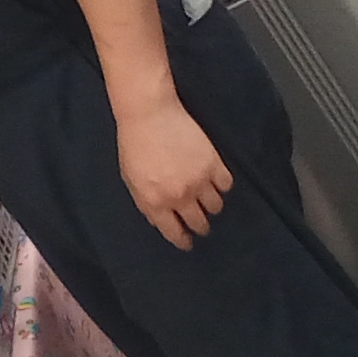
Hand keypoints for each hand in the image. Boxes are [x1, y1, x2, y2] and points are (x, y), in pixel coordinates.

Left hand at [118, 97, 230, 250]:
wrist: (149, 113)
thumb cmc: (134, 144)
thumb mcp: (131, 180)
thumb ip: (146, 203)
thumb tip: (160, 221)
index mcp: (156, 202)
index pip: (175, 232)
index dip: (183, 241)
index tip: (188, 243)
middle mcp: (180, 196)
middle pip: (199, 222)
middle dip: (200, 226)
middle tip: (201, 224)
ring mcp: (199, 180)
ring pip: (216, 207)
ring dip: (212, 206)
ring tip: (209, 200)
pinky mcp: (213, 163)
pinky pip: (226, 185)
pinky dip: (222, 185)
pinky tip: (217, 181)